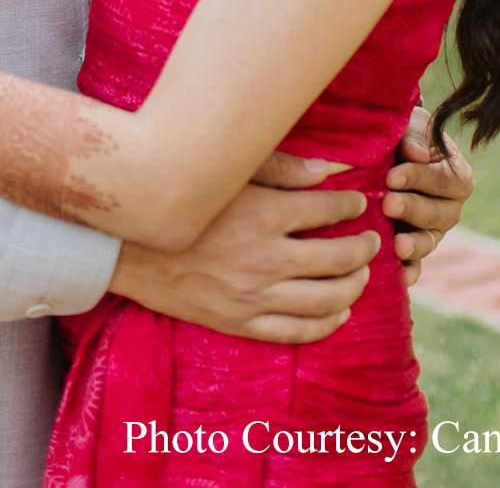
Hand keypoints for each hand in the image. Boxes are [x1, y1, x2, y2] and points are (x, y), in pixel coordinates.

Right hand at [112, 155, 377, 345]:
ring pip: (325, 300)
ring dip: (353, 287)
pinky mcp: (239, 322)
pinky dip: (326, 325)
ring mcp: (253, 295)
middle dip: (363, 249)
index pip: (328, 212)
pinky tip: (339, 313)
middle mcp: (265, 258)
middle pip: (336, 259)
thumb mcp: (227, 172)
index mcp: (264, 214)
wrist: (128, 244)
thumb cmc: (180, 198)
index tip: (357, 205)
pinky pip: (296, 331)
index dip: (351, 208)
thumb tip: (329, 171)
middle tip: (371, 241)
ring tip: (361, 275)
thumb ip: (280, 169)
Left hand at [383, 105, 474, 285]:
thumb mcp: (413, 125)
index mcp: (457, 175)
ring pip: (428, 240)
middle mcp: (451, 207)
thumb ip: (415, 136)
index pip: (443, 179)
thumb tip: (417, 154)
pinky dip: (411, 271)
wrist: (391, 150)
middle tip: (388, 205)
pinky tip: (401, 277)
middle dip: (411, 209)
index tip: (392, 177)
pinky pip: (417, 263)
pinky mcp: (415, 247)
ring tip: (396, 246)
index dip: (419, 179)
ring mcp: (434, 231)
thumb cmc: (406, 134)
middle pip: (437, 213)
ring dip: (413, 244)